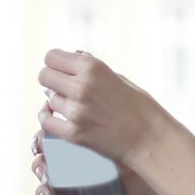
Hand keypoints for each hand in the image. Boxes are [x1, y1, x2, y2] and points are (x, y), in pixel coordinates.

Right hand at [32, 130, 186, 194]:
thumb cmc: (148, 183)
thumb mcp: (127, 158)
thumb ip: (106, 141)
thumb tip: (84, 117)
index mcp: (91, 148)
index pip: (63, 136)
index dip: (49, 135)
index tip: (45, 135)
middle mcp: (81, 166)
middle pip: (48, 157)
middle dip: (40, 159)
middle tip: (43, 164)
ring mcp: (75, 189)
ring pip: (46, 182)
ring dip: (40, 183)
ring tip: (48, 189)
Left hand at [36, 48, 177, 170]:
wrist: (150, 139)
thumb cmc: (139, 107)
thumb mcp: (119, 78)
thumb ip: (92, 67)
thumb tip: (71, 55)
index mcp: (94, 68)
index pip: (52, 56)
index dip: (54, 62)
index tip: (60, 69)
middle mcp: (82, 86)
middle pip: (44, 76)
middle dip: (51, 80)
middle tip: (61, 86)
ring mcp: (76, 111)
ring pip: (48, 99)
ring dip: (56, 100)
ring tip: (72, 104)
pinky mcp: (73, 133)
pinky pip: (46, 121)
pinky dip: (48, 117)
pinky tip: (53, 115)